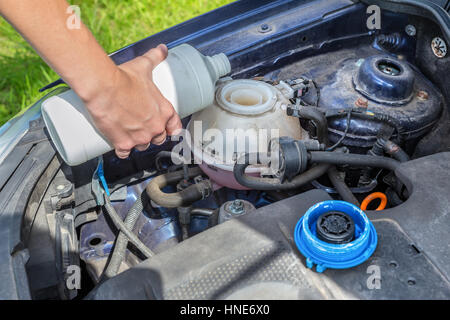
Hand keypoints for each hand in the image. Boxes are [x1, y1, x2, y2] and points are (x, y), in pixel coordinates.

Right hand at [84, 44, 181, 158]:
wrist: (103, 87)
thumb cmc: (124, 77)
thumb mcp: (144, 66)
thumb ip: (155, 57)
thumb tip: (163, 49)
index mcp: (164, 112)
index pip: (175, 127)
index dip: (169, 128)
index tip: (164, 127)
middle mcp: (155, 128)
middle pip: (158, 138)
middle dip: (151, 134)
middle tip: (141, 126)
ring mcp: (140, 138)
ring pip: (142, 147)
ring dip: (137, 142)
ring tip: (129, 132)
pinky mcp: (123, 144)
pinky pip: (125, 153)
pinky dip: (121, 150)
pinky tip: (118, 145)